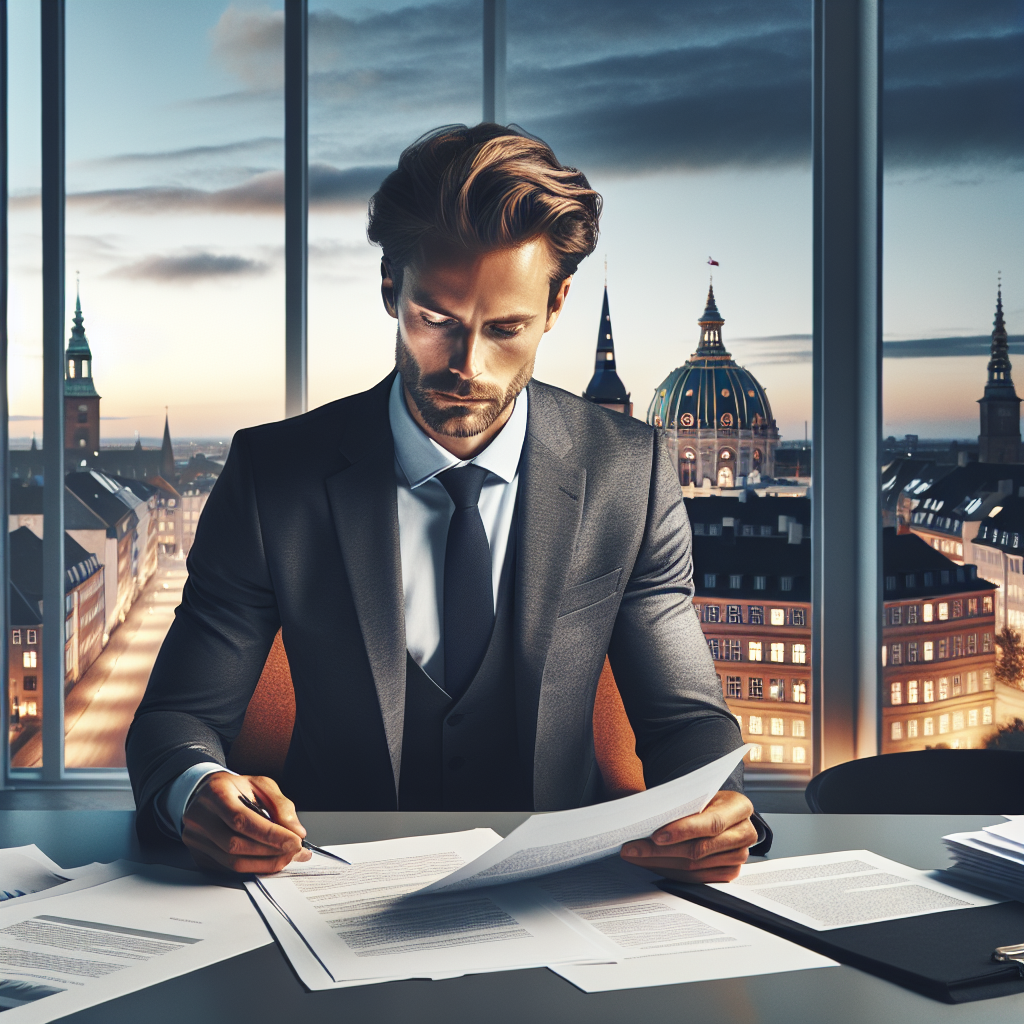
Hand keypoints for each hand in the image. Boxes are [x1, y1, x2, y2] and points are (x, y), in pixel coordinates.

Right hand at [181, 772, 312, 874]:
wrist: (205, 793)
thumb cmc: (235, 788)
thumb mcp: (261, 785)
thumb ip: (280, 805)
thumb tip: (296, 831)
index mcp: (216, 793)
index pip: (242, 820)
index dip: (270, 834)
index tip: (295, 841)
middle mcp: (200, 817)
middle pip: (236, 845)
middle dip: (271, 851)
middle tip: (295, 851)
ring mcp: (196, 839)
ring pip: (232, 862)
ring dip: (265, 863)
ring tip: (287, 857)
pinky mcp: (199, 855)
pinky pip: (228, 869)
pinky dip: (253, 868)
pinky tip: (269, 861)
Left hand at [619, 789, 757, 882]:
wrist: (725, 811)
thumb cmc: (708, 798)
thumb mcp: (700, 792)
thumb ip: (683, 803)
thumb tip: (647, 812)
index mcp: (740, 807)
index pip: (711, 823)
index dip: (683, 830)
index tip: (655, 835)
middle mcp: (744, 834)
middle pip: (699, 849)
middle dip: (661, 851)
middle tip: (633, 848)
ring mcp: (738, 856)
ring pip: (694, 866)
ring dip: (660, 863)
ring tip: (634, 855)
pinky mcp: (729, 872)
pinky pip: (696, 878)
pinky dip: (670, 871)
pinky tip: (649, 863)